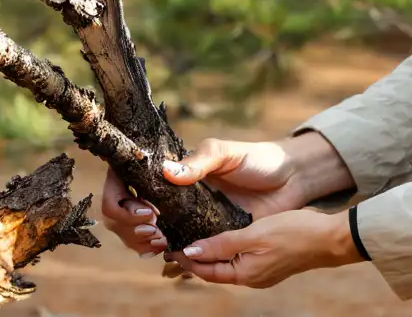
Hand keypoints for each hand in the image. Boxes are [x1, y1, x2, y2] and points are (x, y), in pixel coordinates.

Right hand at [99, 131, 353, 257]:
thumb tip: (167, 172)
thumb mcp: (226, 153)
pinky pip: (175, 251)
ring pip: (142, 234)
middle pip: (124, 213)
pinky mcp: (202, 236)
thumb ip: (199, 160)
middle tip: (153, 230)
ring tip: (161, 244)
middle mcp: (170, 194)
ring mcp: (183, 217)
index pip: (123, 181)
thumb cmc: (257, 159)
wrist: (290, 181)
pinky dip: (168, 259)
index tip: (144, 209)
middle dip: (128, 225)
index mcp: (169, 170)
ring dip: (141, 243)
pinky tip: (172, 259)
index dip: (120, 197)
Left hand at [167, 208, 361, 286]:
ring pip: (226, 263)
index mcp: (245, 274)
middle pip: (214, 269)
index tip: (168, 244)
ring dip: (208, 251)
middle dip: (193, 256)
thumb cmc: (293, 233)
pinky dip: (224, 248)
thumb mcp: (253, 234)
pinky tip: (219, 234)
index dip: (186, 258)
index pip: (206, 269)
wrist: (330, 238)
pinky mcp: (269, 261)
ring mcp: (261, 270)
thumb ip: (222, 243)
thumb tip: (192, 251)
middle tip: (173, 239)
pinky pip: (239, 258)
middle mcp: (251, 277)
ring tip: (190, 234)